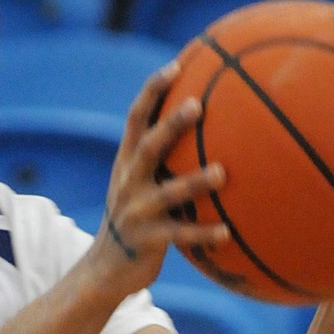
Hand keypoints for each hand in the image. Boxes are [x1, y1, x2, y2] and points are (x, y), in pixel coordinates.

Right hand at [86, 61, 229, 296]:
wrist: (104, 268)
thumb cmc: (135, 218)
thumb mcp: (138, 184)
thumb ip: (162, 160)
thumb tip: (205, 128)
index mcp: (126, 162)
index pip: (136, 118)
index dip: (153, 90)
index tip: (176, 65)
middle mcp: (128, 182)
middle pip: (149, 146)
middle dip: (171, 124)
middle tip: (197, 104)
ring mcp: (136, 211)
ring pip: (167, 192)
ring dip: (195, 182)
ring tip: (222, 172)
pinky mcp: (147, 240)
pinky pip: (180, 235)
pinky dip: (204, 232)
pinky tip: (228, 231)